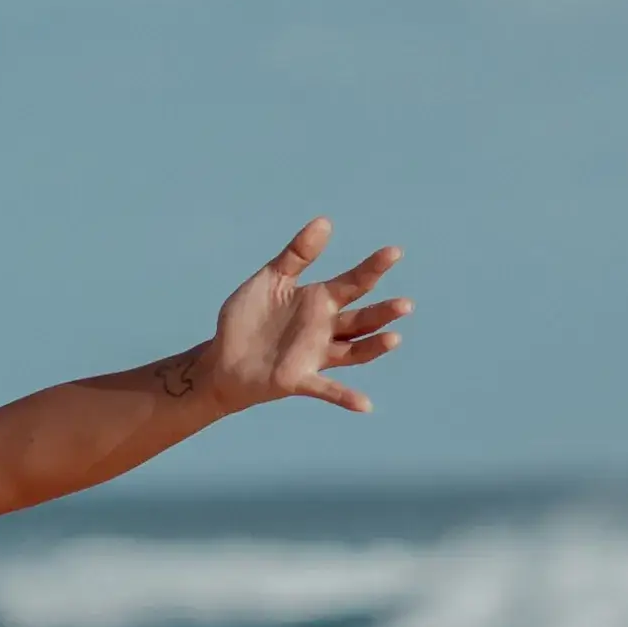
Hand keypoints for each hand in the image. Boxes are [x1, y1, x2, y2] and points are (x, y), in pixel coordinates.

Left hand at [200, 216, 408, 419]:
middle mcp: (324, 329)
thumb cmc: (248, 318)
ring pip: (353, 352)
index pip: (353, 283)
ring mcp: (315, 355)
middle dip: (383, 313)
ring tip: (394, 338)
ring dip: (373, 347)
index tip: (394, 252)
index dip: (373, 268)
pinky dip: (345, 397)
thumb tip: (325, 221)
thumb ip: (297, 254)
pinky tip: (365, 405)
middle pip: (361, 320)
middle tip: (405, 305)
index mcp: (319, 301)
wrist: (222, 356)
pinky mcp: (299, 379)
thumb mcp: (271, 279)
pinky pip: (327, 389)